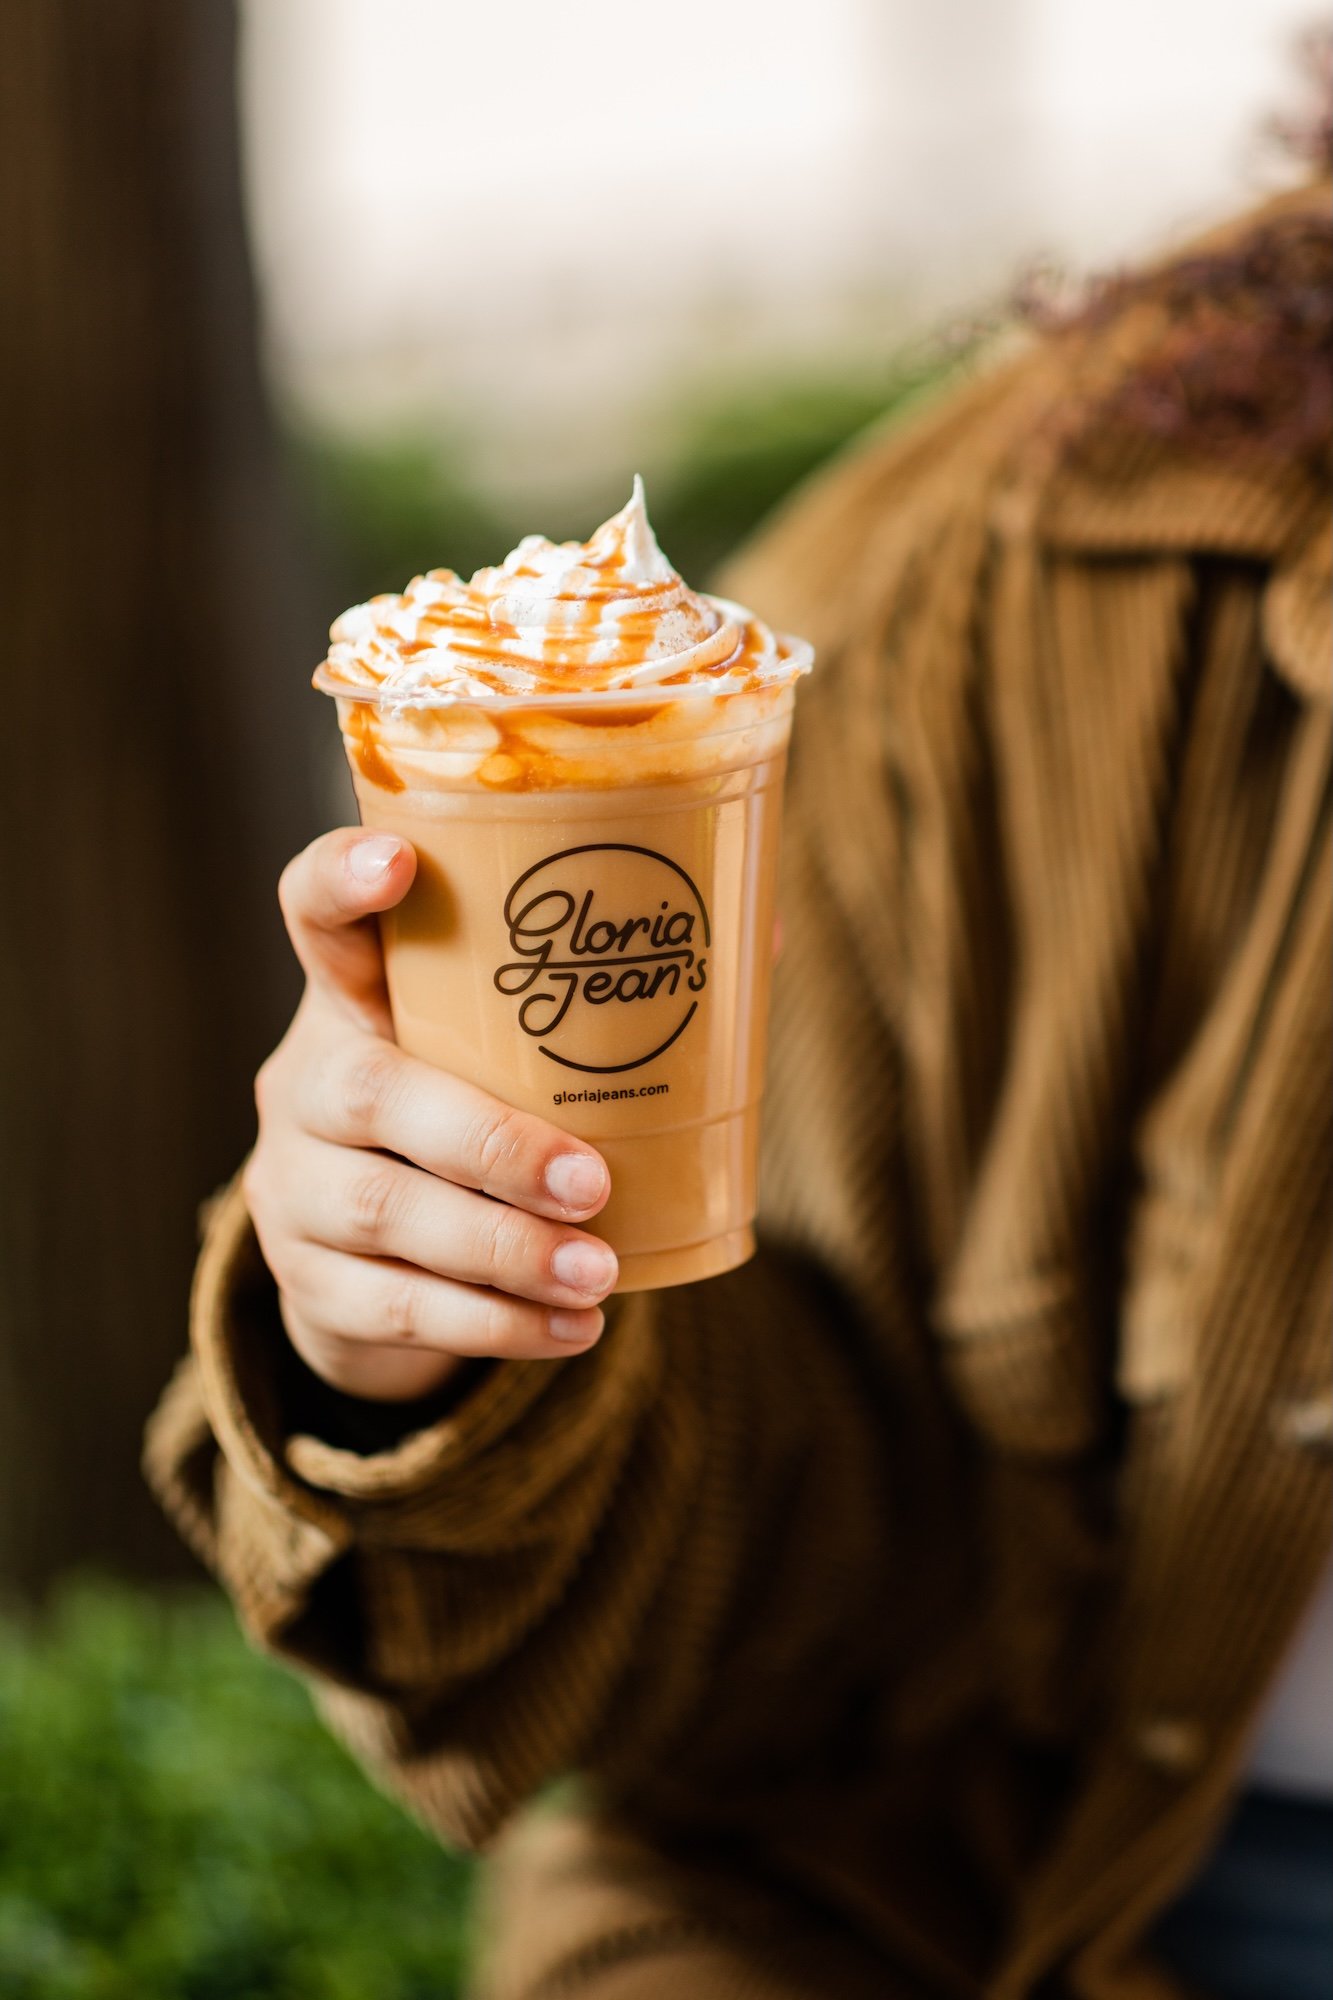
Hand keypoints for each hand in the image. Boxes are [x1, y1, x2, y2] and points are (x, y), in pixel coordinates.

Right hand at [243, 829, 616, 1401]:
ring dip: (502, 1249)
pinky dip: (491, 1325)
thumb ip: (604, 996)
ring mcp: (294, 1183)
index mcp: (356, 994)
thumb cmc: (470, 1110)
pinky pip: (391, 1308)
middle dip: (487, 1142)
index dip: (343, 879)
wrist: (367, 1260)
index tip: (402, 858)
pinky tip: (571, 1328)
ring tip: (600, 1270)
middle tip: (593, 1181)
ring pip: (381, 1214)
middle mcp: (306, 1078)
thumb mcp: (502, 1050)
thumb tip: (764, 933)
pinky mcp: (308, 1282)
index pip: (314, 910)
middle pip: (364, 1089)